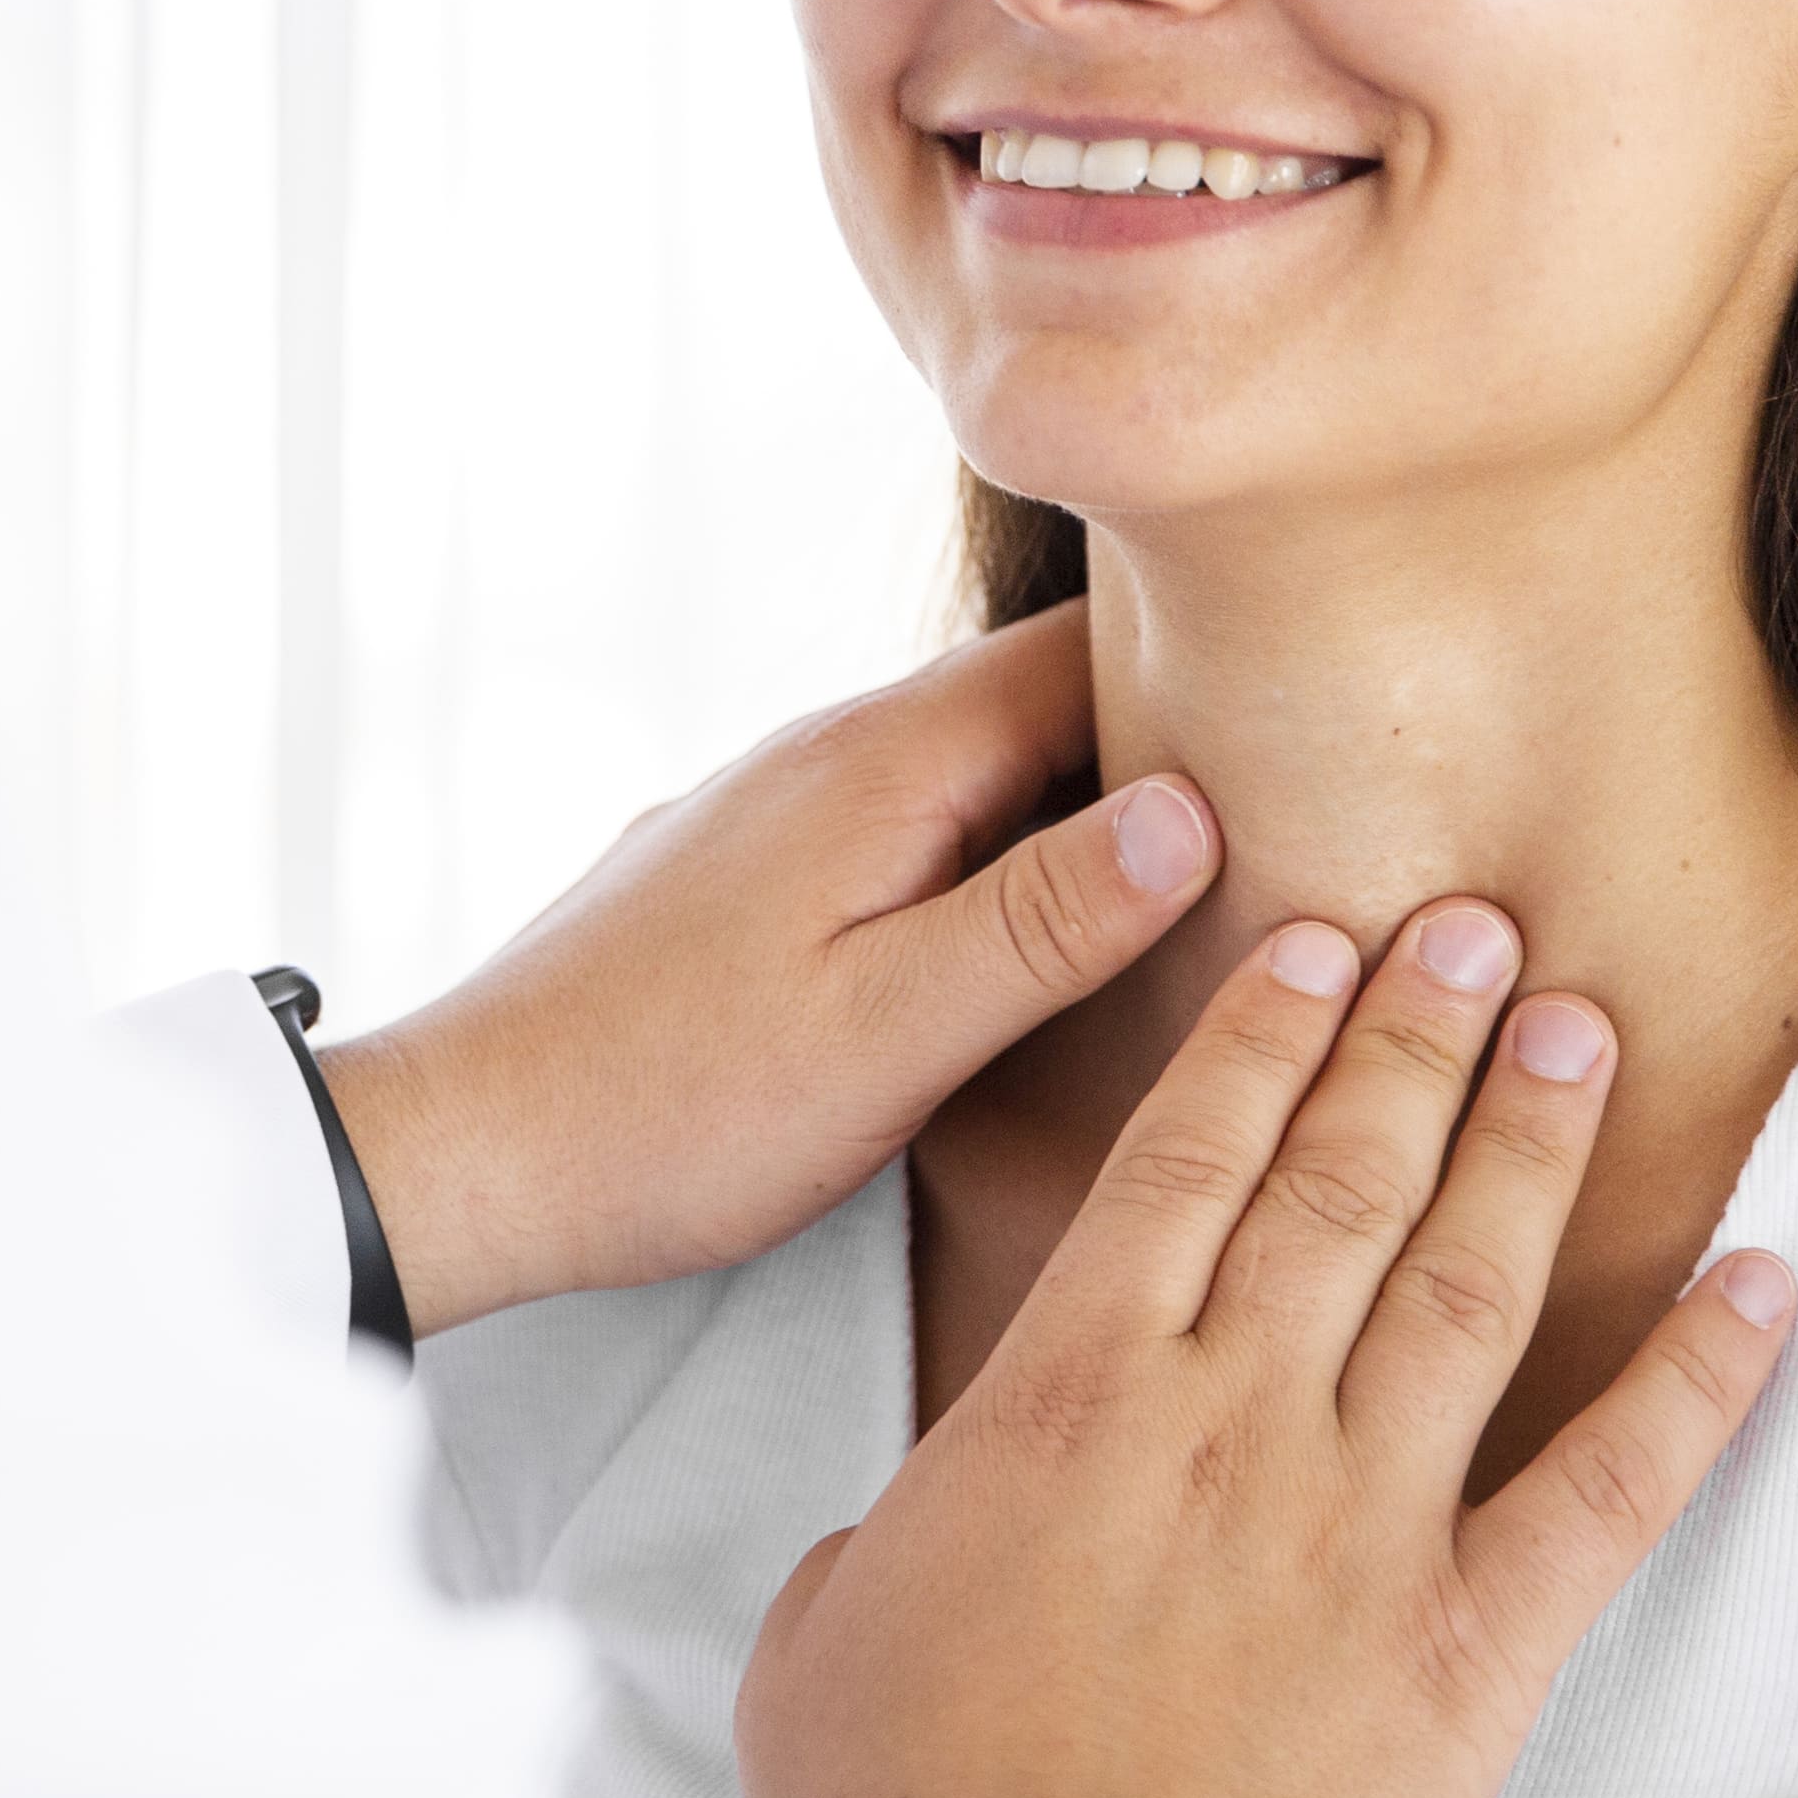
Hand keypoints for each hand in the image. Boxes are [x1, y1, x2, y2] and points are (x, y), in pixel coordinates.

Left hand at [315, 604, 1218, 1337]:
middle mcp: (831, 746)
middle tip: (1306, 820)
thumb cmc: (670, 1111)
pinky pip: (912, 817)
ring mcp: (783, 800)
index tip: (1333, 734)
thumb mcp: (887, 1035)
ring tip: (1196, 886)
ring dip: (1080, 805)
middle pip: (1045, 695)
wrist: (464, 1147)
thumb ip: (1045, 922)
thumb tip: (1198, 811)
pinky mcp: (752, 865)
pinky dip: (993, 850)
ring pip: (979, 761)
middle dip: (1167, 739)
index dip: (1221, 677)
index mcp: (883, 761)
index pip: (1095, 650)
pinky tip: (1029, 936)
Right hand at [730, 902, 1795, 1797]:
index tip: (1317, 943)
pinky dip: (1701, 1379)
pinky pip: (1615, 1487)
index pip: (1185, 1164)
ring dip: (1529, 1141)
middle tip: (1472, 925)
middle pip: (1340, 1181)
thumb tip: (904, 1539)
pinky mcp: (1471, 1650)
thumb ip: (882, 1544)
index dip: (1259, 1039)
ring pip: (1467, 1281)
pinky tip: (1765, 1283)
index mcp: (1067, 1398)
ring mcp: (1361, 1526)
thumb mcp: (818, 1640)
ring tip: (1581, 1026)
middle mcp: (1230, 1422)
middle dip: (1410, 1036)